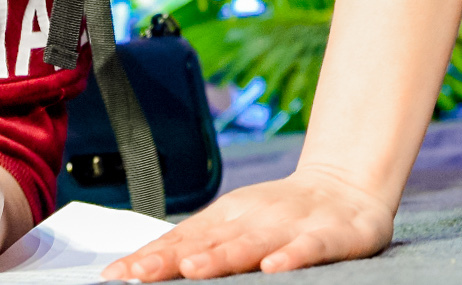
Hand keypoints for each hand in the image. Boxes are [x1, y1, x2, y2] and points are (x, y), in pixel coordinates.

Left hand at [106, 166, 393, 278]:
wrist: (345, 185)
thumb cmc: (281, 215)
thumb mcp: (235, 226)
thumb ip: (197, 245)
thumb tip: (143, 265)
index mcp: (224, 218)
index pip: (179, 240)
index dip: (147, 258)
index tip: (116, 275)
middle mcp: (250, 219)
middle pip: (206, 242)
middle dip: (170, 260)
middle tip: (138, 275)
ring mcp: (287, 225)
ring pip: (250, 244)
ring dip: (221, 257)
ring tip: (194, 270)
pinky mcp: (326, 235)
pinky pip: (307, 248)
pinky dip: (290, 257)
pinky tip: (274, 268)